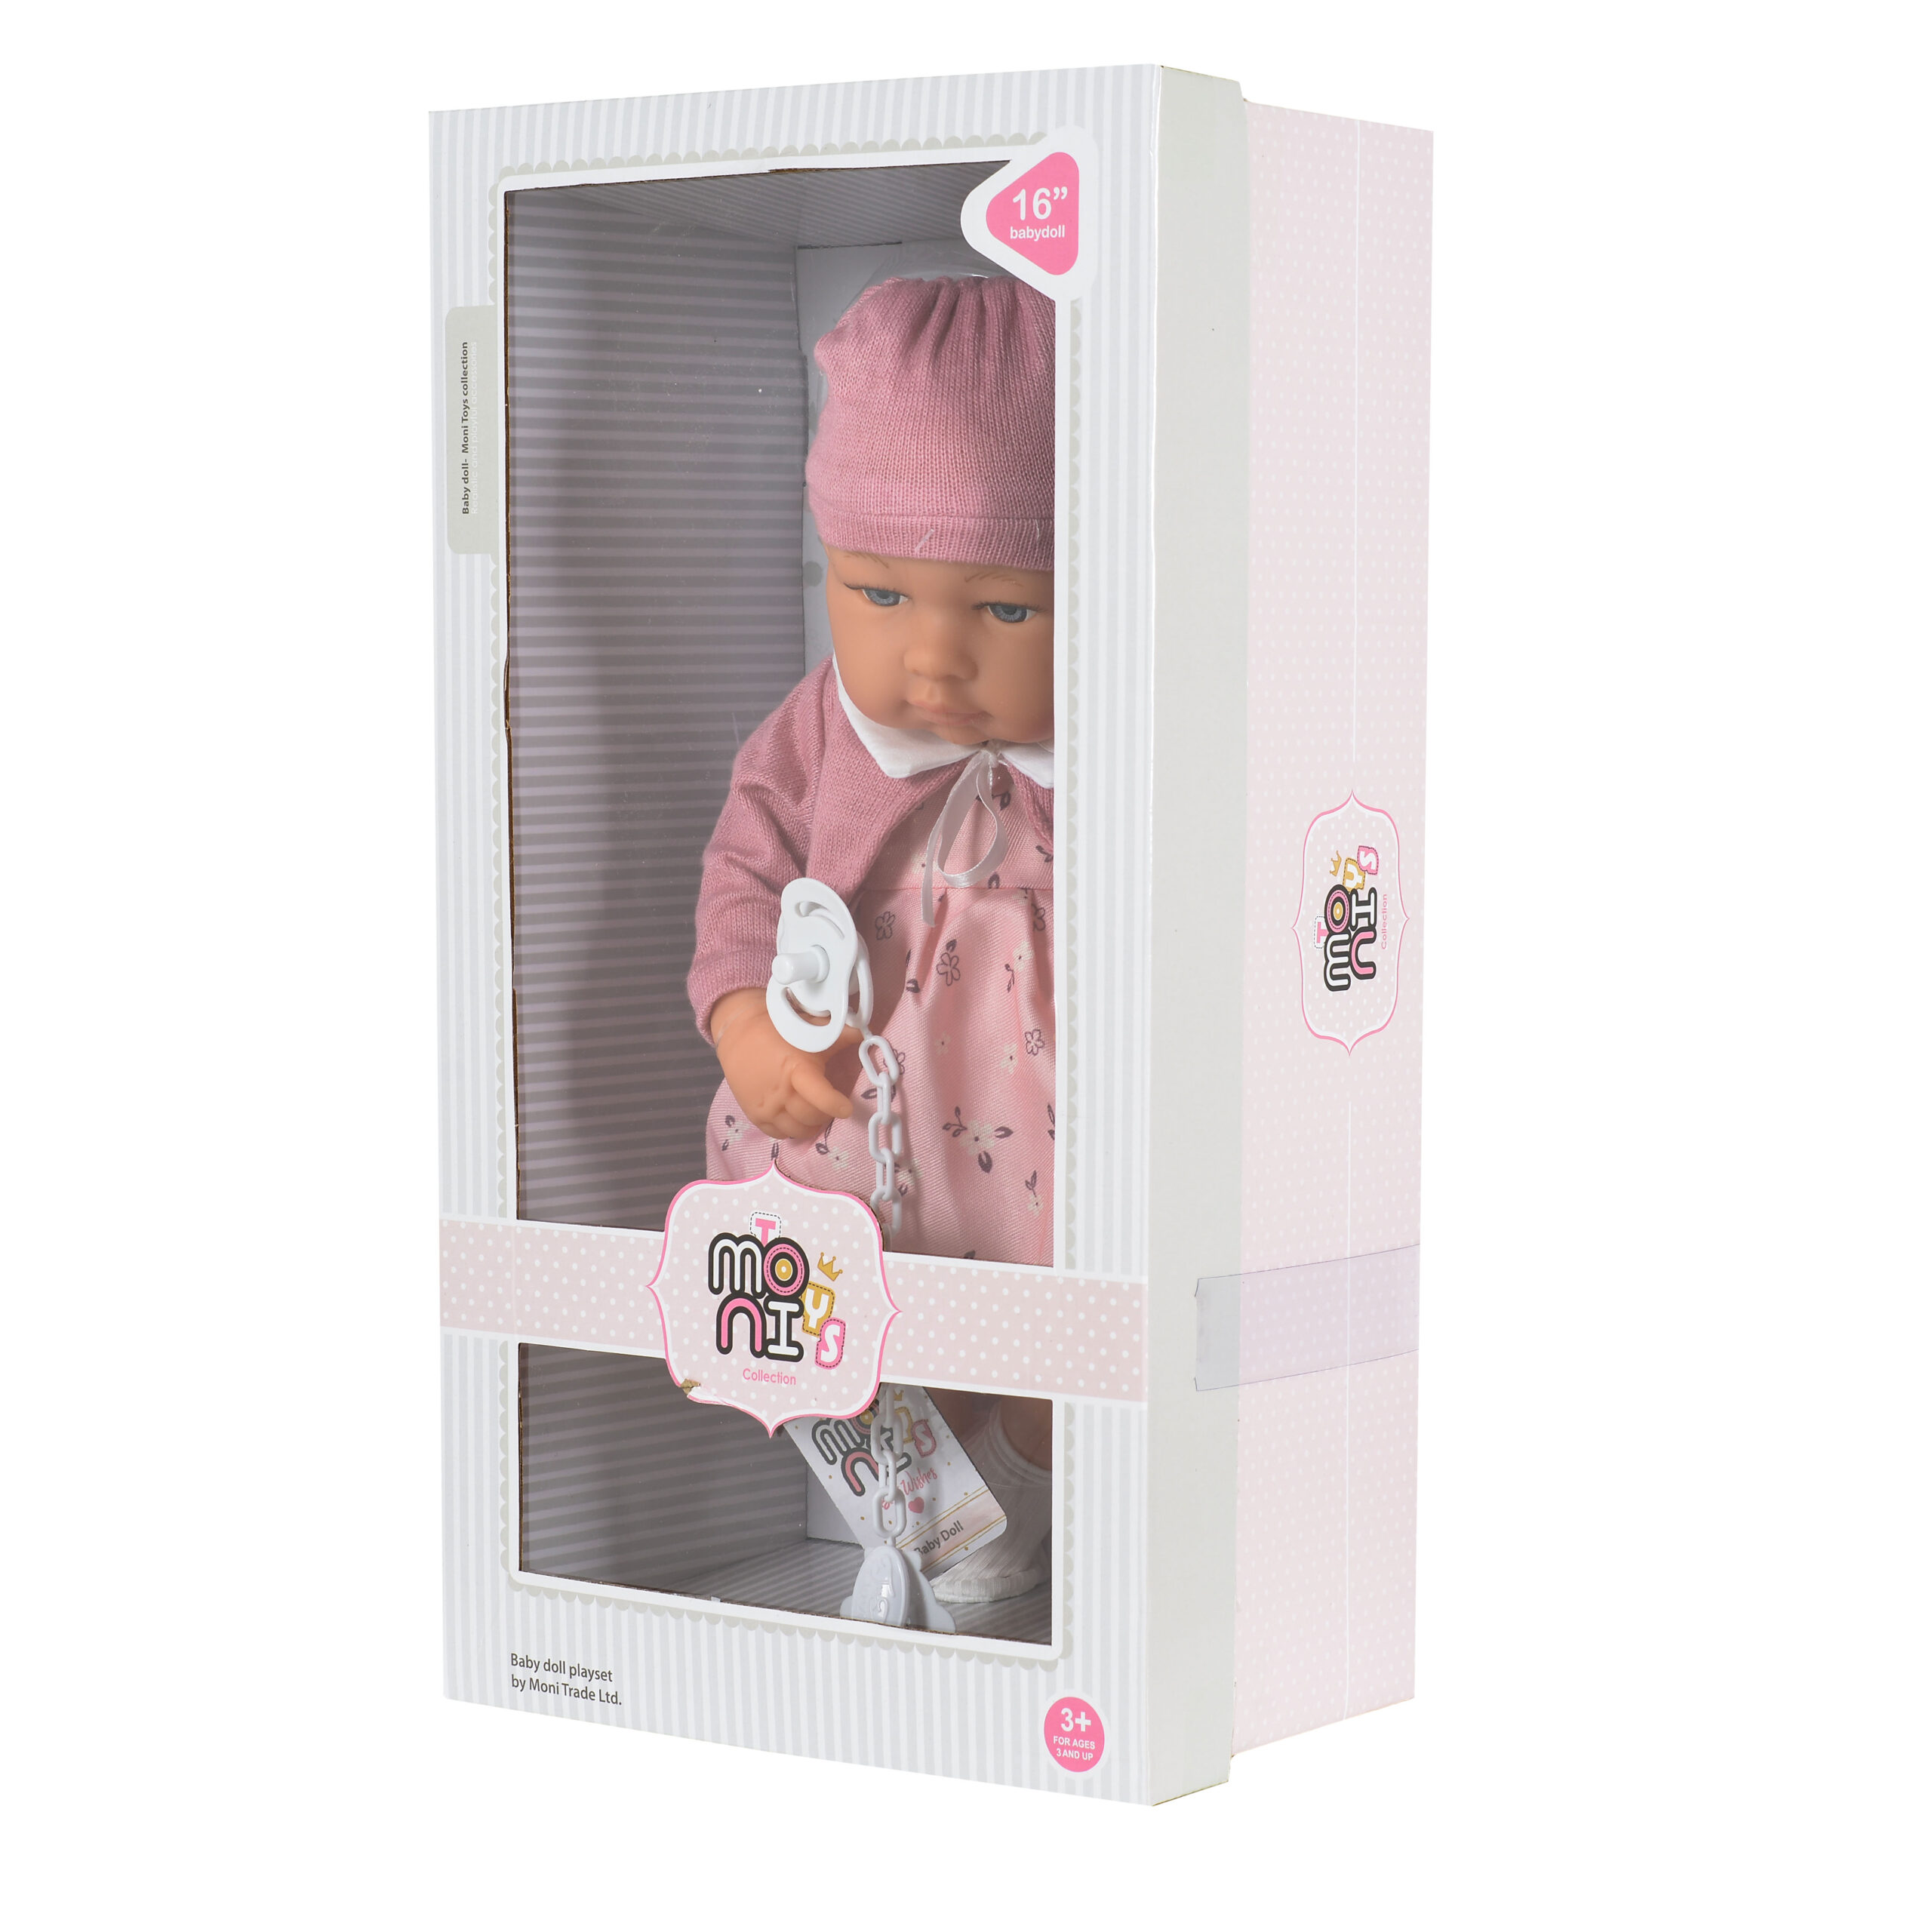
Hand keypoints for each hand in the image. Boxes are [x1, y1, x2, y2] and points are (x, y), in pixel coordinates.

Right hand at [709, 988, 860, 1141]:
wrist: (740, 1032)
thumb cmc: (780, 1030)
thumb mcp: (811, 1029)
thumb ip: (841, 1036)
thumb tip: (867, 1035)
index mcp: (797, 1070)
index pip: (820, 1096)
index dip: (835, 1105)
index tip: (847, 1108)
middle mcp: (781, 1093)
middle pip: (812, 1117)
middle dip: (826, 1114)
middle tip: (830, 1105)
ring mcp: (766, 1107)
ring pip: (797, 1130)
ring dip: (811, 1124)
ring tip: (814, 1112)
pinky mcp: (754, 1115)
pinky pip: (779, 1134)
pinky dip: (791, 1129)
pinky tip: (795, 1117)